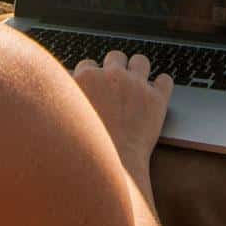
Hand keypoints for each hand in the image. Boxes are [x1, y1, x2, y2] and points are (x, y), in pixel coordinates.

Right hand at [72, 51, 174, 177]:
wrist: (112, 169)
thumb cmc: (83, 151)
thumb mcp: (63, 121)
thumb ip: (65, 103)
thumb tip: (59, 96)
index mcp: (86, 78)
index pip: (88, 65)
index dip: (92, 78)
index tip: (95, 89)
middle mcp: (112, 76)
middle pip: (115, 56)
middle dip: (116, 69)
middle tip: (117, 87)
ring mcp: (136, 85)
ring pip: (141, 60)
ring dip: (140, 71)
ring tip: (139, 86)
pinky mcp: (157, 99)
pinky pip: (166, 80)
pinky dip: (163, 86)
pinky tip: (158, 95)